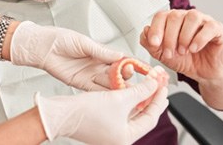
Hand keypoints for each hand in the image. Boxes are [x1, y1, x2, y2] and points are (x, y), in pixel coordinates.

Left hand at [10, 21, 123, 90]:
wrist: (42, 47)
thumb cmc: (60, 39)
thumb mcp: (83, 43)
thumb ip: (101, 51)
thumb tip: (120, 55)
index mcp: (100, 52)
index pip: (121, 59)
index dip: (132, 63)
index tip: (143, 67)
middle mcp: (97, 65)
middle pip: (117, 73)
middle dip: (125, 75)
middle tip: (130, 75)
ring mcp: (90, 75)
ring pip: (108, 83)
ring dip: (117, 87)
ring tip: (126, 89)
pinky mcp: (81, 84)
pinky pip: (95, 90)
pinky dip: (104, 94)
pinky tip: (112, 96)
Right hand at [35, 79, 168, 144]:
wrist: (59, 114)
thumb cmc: (85, 111)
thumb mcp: (119, 98)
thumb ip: (141, 91)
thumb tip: (155, 84)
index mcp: (126, 139)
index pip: (150, 118)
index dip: (158, 99)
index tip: (163, 86)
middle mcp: (119, 138)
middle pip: (142, 116)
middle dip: (151, 99)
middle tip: (159, 85)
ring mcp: (110, 132)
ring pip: (131, 113)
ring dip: (139, 97)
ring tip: (148, 84)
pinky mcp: (102, 124)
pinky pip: (120, 112)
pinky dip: (127, 100)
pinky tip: (131, 89)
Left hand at [140, 9, 222, 82]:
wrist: (203, 72)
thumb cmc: (184, 60)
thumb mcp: (162, 55)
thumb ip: (150, 44)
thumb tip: (145, 30)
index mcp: (172, 20)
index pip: (161, 16)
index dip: (156, 29)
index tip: (154, 43)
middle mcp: (186, 17)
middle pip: (175, 16)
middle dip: (169, 37)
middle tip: (170, 53)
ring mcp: (203, 21)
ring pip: (192, 17)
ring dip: (184, 36)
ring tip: (183, 51)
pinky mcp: (217, 29)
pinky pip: (209, 27)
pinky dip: (200, 39)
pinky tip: (194, 49)